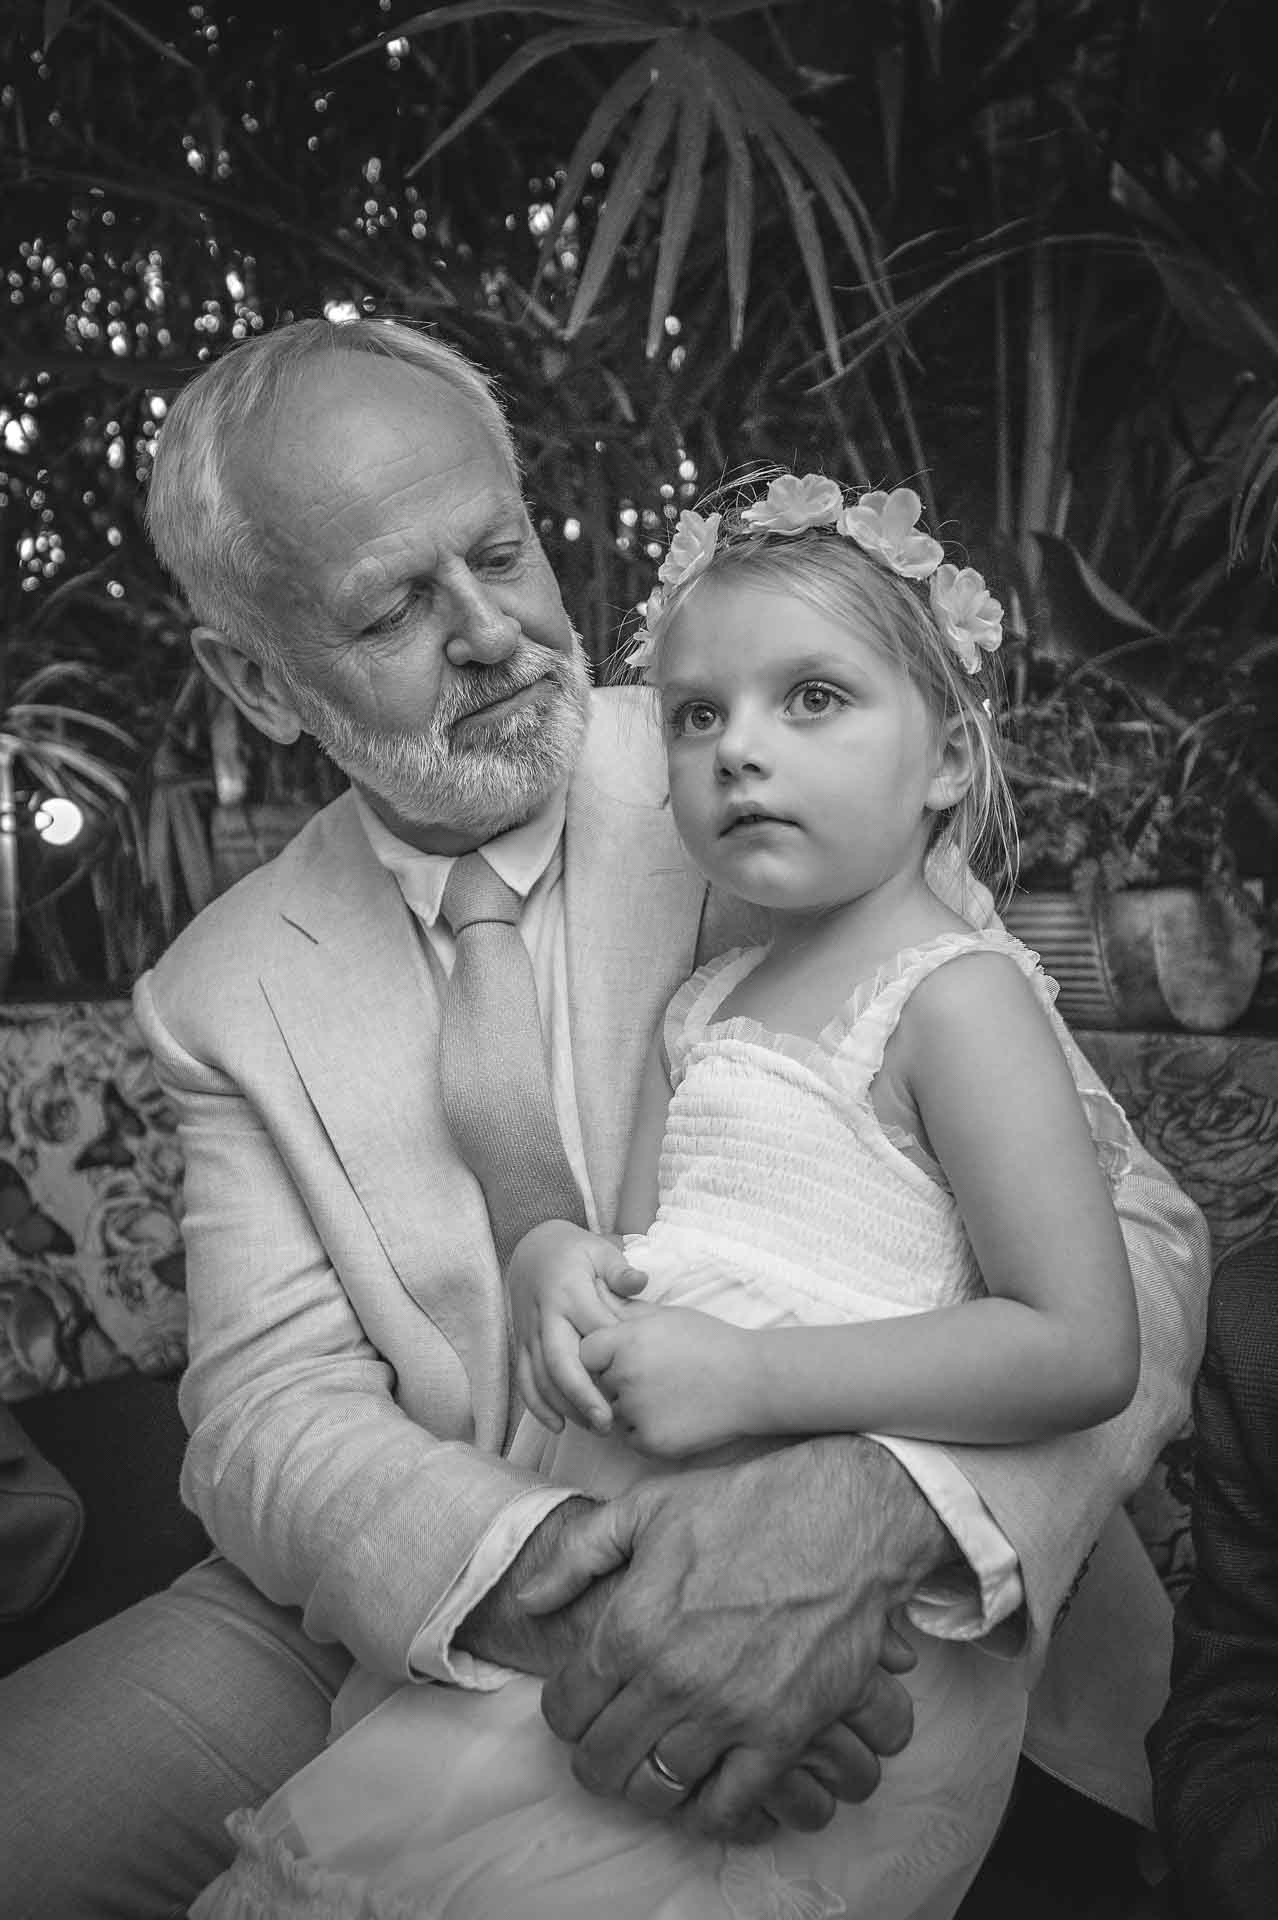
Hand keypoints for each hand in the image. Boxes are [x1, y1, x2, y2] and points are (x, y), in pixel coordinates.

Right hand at [507, 1220, 646, 1433]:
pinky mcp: (521, 1344)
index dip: (614, 1355)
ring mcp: (529, 1332)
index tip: (637, 1379)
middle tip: (608, 1423)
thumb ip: (620, 1269)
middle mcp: (545, 1315)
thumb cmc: (575, 1252)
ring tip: (596, 1428)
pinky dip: (538, 1406)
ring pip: (540, 1378)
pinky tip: (559, 1426)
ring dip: (565, 1407)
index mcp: (568, 1291)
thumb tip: (640, 1282)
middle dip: (582, 1396)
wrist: (532, 1249)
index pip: (593, 1329)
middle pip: (559, 1362)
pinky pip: (524, 1380)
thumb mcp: (599, 1250)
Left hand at [519, 1437, 950, 1839]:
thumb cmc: (746, 1506)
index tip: (580, 1707)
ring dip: (646, 1786)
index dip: (564, 1714)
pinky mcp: (782, 1733)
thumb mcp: (648, 1508)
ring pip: (658, 1790)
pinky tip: (703, 1792)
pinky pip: (730, 1805)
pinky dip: (708, 1812)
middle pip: (603, 1760)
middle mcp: (671, 1678)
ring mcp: (728, 1712)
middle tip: (609, 1745)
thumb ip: (578, 1557)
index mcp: (631, 1625)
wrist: (844, 1518)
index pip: (565, 1709)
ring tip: (652, 1766)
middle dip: (596, 1758)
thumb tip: (528, 1600)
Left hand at [582, 1305, 756, 1457]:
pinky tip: (675, 1414)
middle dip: (619, 1381)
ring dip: (632, 1408)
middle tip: (658, 1376)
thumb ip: (626, 1312)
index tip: (627, 1356)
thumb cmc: (710, 1342)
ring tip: (671, 1394)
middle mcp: (625, 1377)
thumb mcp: (667, 1316)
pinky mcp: (650, 1442)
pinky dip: (646, 1430)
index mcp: (626, 1342)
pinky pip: (631, 1438)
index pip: (587, 1354)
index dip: (604, 1356)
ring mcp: (636, 1412)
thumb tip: (595, 1300)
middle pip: (601, 1384)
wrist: (751, 1381)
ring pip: (616, 1412)